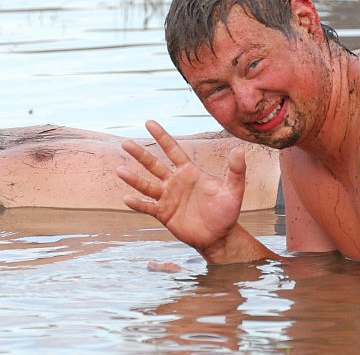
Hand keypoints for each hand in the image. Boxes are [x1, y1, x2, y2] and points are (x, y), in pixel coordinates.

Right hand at [117, 120, 246, 251]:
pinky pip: (148, 207)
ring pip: (147, 185)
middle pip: (154, 165)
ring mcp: (168, 198)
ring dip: (134, 178)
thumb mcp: (234, 190)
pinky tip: (126, 198)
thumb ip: (236, 171)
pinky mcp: (164, 214)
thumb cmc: (227, 211)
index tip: (149, 122)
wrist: (219, 236)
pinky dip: (137, 203)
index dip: (161, 136)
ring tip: (120, 170)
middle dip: (140, 154)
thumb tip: (239, 149)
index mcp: (189, 172)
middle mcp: (175, 182)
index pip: (173, 150)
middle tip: (126, 143)